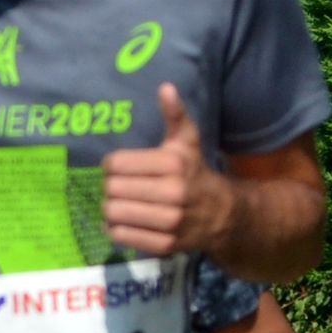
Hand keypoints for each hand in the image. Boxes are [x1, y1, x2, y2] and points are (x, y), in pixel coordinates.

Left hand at [102, 84, 230, 257]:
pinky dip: (116, 229)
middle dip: (109, 188)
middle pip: (111, 190)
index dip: (111, 165)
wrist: (222, 215)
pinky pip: (121, 236)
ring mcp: (169, 222)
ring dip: (110, 209)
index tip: (119, 167)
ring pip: (113, 214)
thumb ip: (174, 115)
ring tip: (120, 204)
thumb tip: (165, 87)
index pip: (115, 164)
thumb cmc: (195, 173)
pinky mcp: (164, 245)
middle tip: (118, 188)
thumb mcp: (187, 142)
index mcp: (173, 164)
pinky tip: (125, 221)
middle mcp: (172, 193)